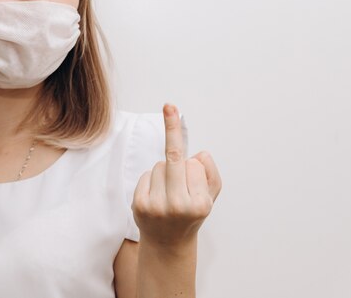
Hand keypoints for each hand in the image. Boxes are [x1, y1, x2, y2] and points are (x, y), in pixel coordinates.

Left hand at [131, 103, 221, 247]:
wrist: (168, 244)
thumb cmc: (191, 215)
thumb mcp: (211, 197)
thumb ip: (210, 174)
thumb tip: (197, 153)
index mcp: (199, 204)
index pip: (193, 165)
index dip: (194, 164)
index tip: (174, 112)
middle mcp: (178, 206)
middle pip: (173, 160)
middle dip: (172, 132)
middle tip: (169, 106)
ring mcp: (156, 207)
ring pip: (159, 166)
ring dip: (165, 171)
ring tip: (169, 192)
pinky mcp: (139, 205)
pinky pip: (147, 175)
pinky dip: (152, 179)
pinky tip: (157, 195)